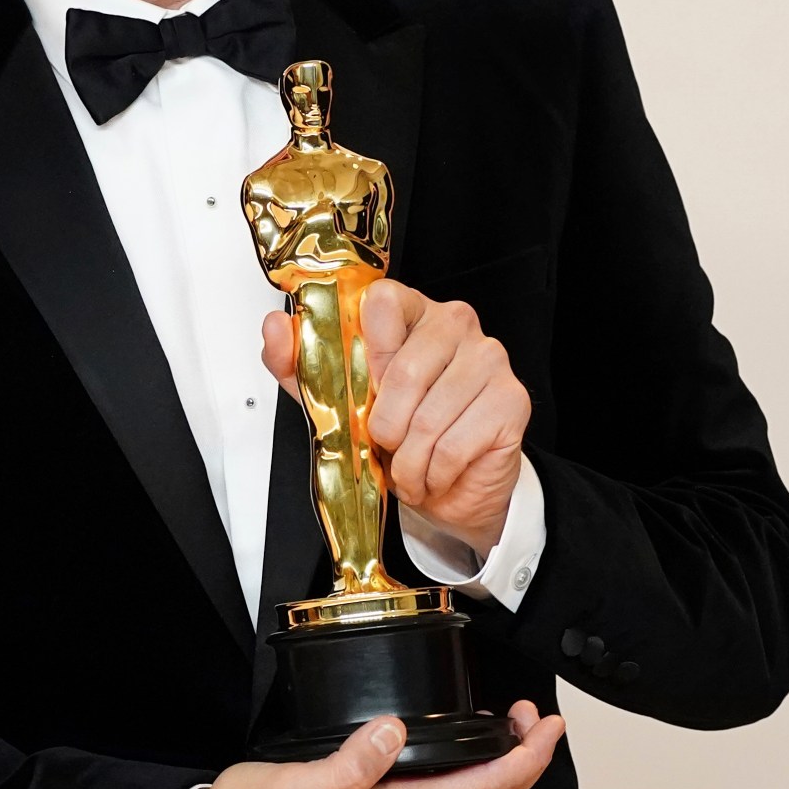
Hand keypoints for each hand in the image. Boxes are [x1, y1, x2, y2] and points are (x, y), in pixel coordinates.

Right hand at [170, 702, 565, 788]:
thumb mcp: (292, 788)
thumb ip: (346, 766)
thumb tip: (391, 733)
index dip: (523, 760)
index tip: (541, 726)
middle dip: (524, 762)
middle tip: (534, 719)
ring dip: (501, 771)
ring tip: (509, 730)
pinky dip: (471, 779)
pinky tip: (460, 754)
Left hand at [261, 279, 530, 552]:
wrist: (452, 487)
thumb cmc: (401, 433)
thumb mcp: (338, 398)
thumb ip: (303, 362)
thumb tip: (275, 327)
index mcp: (413, 312)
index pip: (383, 301)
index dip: (366, 351)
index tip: (363, 385)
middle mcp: (456, 324)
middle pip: (403, 370)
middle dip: (384, 425)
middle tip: (386, 442)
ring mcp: (489, 359)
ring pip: (427, 417)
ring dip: (408, 460)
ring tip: (410, 465)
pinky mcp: (512, 400)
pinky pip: (453, 446)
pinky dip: (433, 474)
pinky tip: (436, 473)